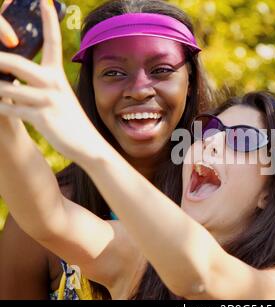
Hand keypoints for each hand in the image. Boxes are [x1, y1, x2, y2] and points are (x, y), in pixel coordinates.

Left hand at [0, 0, 105, 160]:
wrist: (87, 145)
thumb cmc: (68, 120)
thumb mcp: (58, 96)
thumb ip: (38, 83)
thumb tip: (9, 75)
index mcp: (58, 75)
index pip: (52, 41)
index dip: (48, 19)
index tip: (43, 0)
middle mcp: (53, 83)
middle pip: (15, 62)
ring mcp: (47, 100)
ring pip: (6, 88)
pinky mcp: (41, 117)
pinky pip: (9, 109)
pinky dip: (0, 108)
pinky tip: (0, 108)